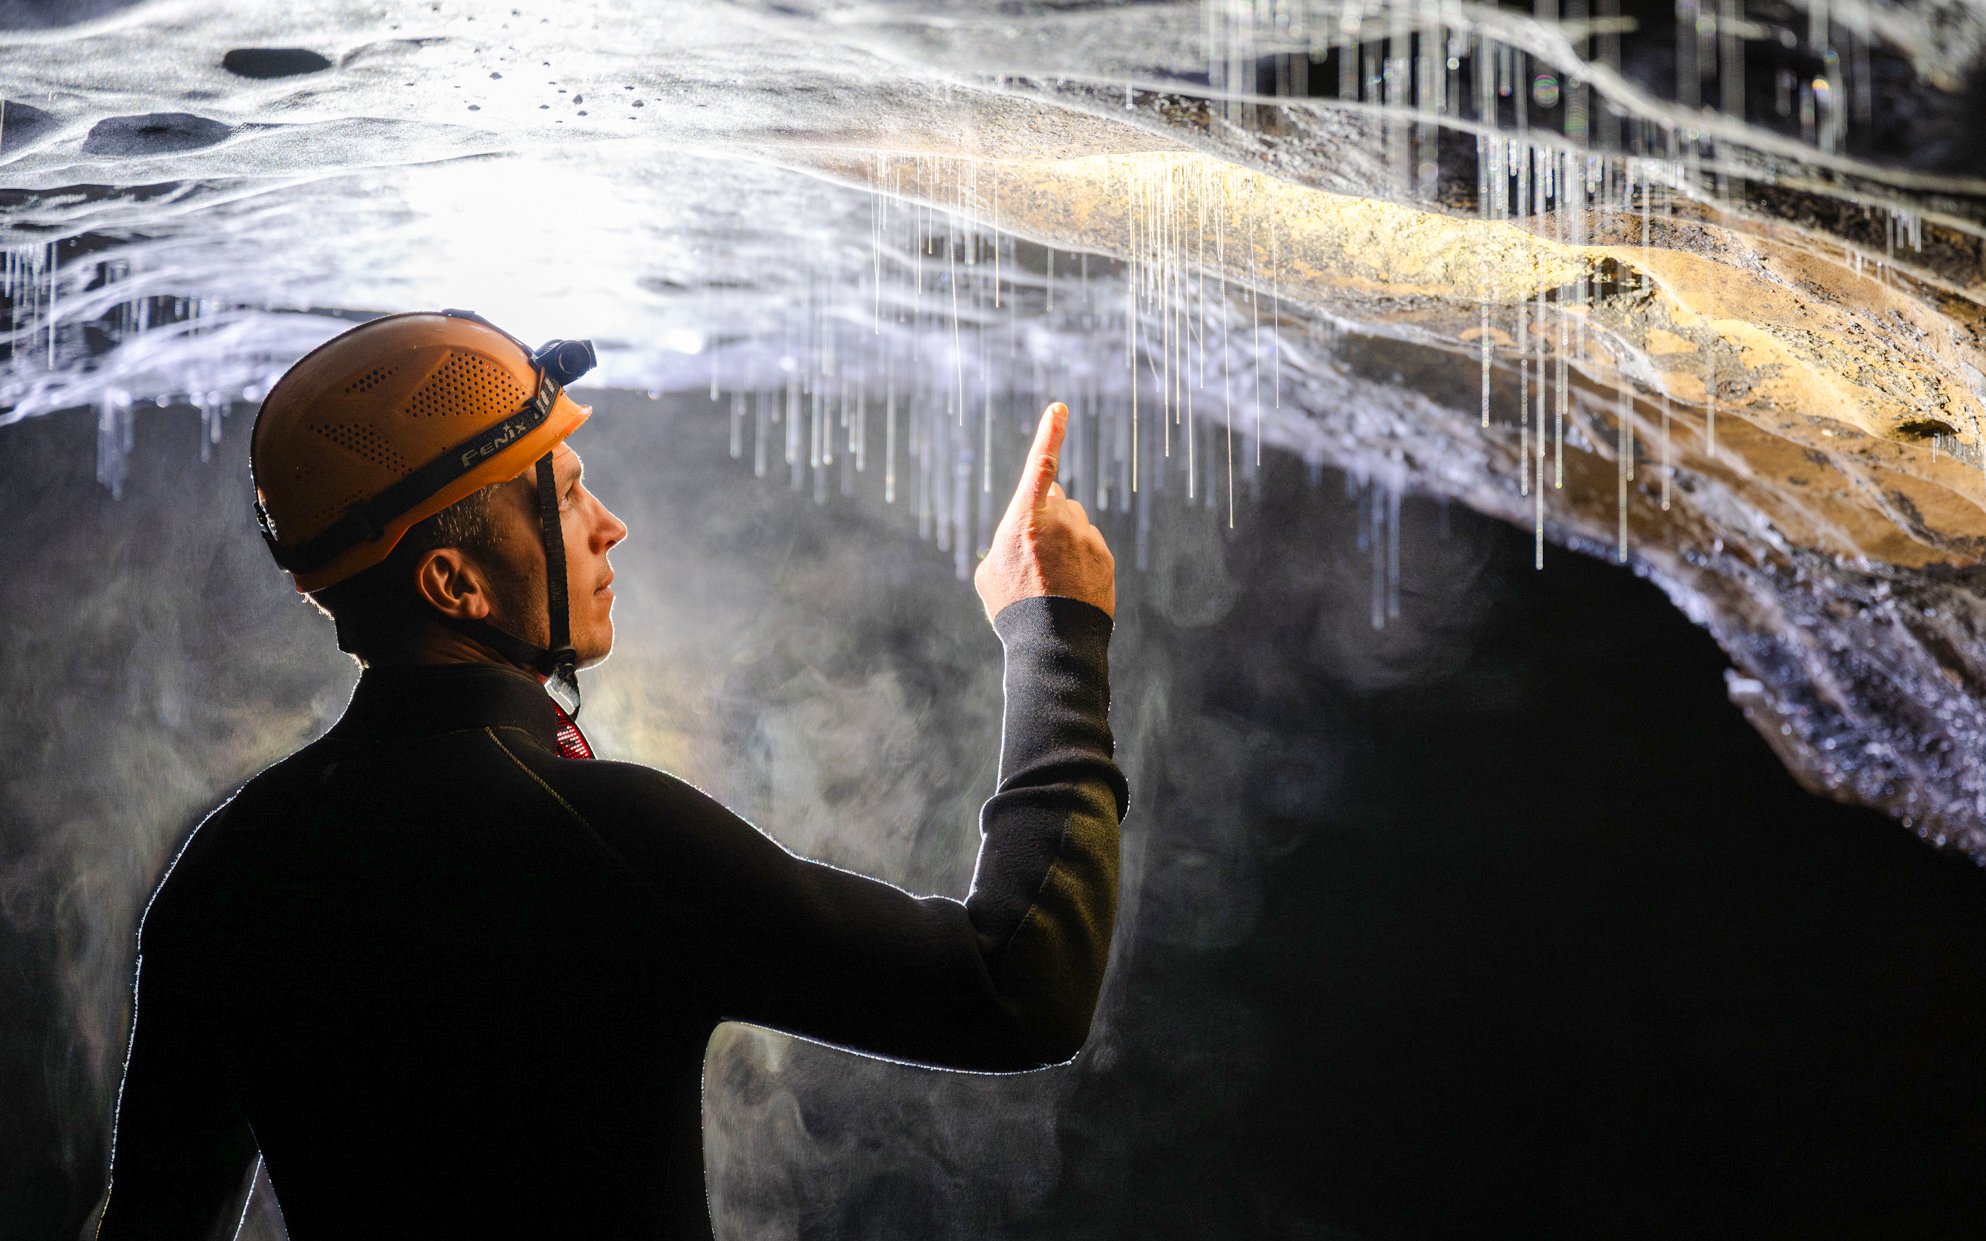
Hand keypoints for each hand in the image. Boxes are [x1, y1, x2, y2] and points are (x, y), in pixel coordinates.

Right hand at [974, 402, 1116, 622]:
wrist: (1055, 644)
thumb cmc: (1014, 606)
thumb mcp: (990, 571)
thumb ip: (1006, 540)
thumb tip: (1023, 534)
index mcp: (1025, 518)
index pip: (1040, 465)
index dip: (1050, 434)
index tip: (1060, 408)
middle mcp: (1060, 520)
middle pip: (1055, 498)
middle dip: (1046, 512)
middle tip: (1033, 552)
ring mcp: (1086, 537)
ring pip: (1073, 521)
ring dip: (1063, 536)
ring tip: (1051, 577)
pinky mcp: (1104, 555)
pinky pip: (1089, 544)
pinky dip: (1079, 558)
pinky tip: (1068, 586)